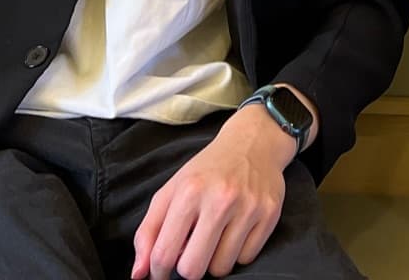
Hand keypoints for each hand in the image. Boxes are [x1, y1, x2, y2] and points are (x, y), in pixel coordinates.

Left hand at [131, 103, 293, 278]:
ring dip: (214, 261)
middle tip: (190, 253)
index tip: (160, 273)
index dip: (158, 272)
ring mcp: (248, 208)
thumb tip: (138, 274)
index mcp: (189, 191)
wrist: (253, 142)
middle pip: (193, 269)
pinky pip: (246, 259)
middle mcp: (220, 199)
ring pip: (221, 268)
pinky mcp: (270, 215)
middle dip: (188, 268)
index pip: (164, 254)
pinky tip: (235, 231)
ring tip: (214, 238)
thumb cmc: (207, 170)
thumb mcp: (171, 190)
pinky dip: (237, 253)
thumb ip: (148, 231)